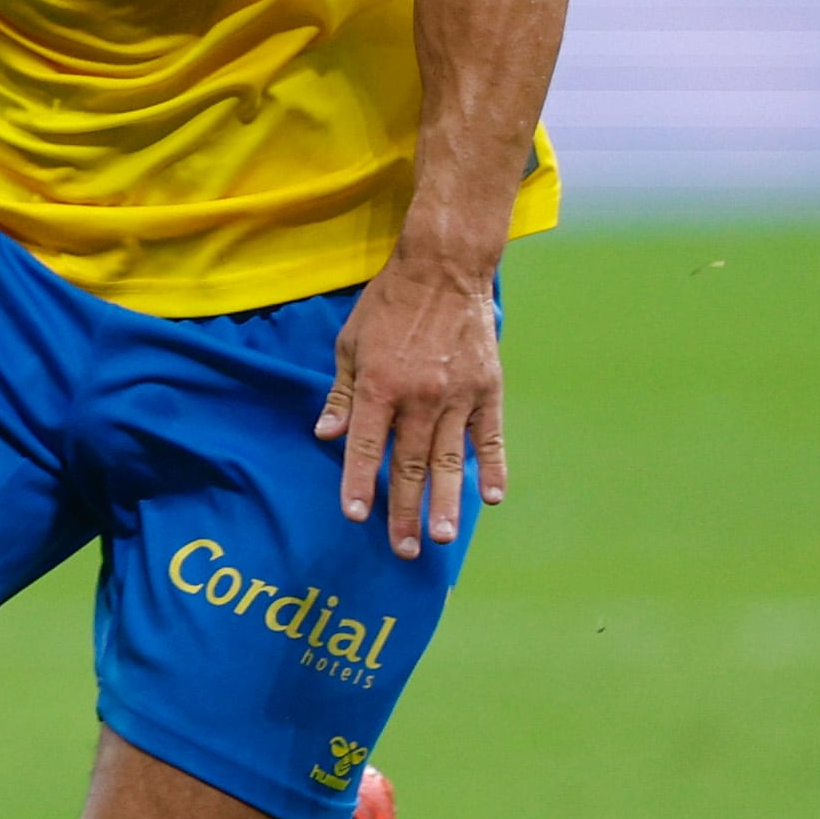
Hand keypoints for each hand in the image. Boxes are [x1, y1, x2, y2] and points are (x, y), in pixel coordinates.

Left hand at [315, 249, 503, 561]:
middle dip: (403, 511)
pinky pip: (491, 436)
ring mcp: (457, 396)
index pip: (367, 447)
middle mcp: (418, 397)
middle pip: (409, 465)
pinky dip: (494, 466)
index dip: (359, 483)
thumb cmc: (388, 304)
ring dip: (446, 503)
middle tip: (404, 550)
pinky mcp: (488, 389)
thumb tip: (326, 435)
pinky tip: (493, 497)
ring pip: (449, 460)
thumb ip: (341, 394)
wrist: (444, 269)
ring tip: (442, 537)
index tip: (356, 516)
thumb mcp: (350, 343)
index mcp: (379, 386)